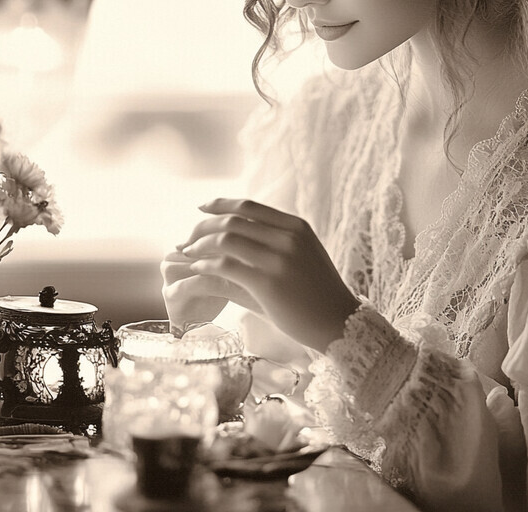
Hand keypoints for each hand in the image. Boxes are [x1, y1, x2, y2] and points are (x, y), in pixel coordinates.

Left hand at [178, 198, 359, 351]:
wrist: (339, 322)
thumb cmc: (317, 294)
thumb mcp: (302, 256)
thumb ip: (276, 242)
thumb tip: (238, 234)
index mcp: (296, 227)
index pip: (249, 206)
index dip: (220, 204)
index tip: (201, 208)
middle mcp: (288, 237)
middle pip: (232, 220)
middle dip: (202, 228)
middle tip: (187, 241)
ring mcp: (279, 259)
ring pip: (225, 240)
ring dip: (200, 246)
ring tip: (188, 256)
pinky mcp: (269, 283)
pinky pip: (226, 266)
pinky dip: (205, 266)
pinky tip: (197, 271)